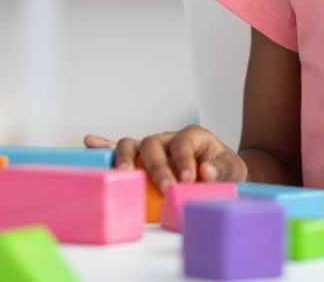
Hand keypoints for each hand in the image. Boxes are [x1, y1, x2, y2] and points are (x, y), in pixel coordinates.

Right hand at [84, 127, 247, 193]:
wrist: (220, 175)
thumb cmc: (223, 171)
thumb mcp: (233, 170)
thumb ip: (223, 170)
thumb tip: (206, 171)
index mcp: (192, 136)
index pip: (182, 141)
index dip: (183, 159)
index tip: (188, 180)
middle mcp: (167, 138)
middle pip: (153, 143)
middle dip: (157, 166)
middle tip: (167, 188)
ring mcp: (151, 148)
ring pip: (132, 144)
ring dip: (125, 158)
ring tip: (124, 173)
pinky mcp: (140, 160)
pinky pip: (119, 149)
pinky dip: (104, 146)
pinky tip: (90, 142)